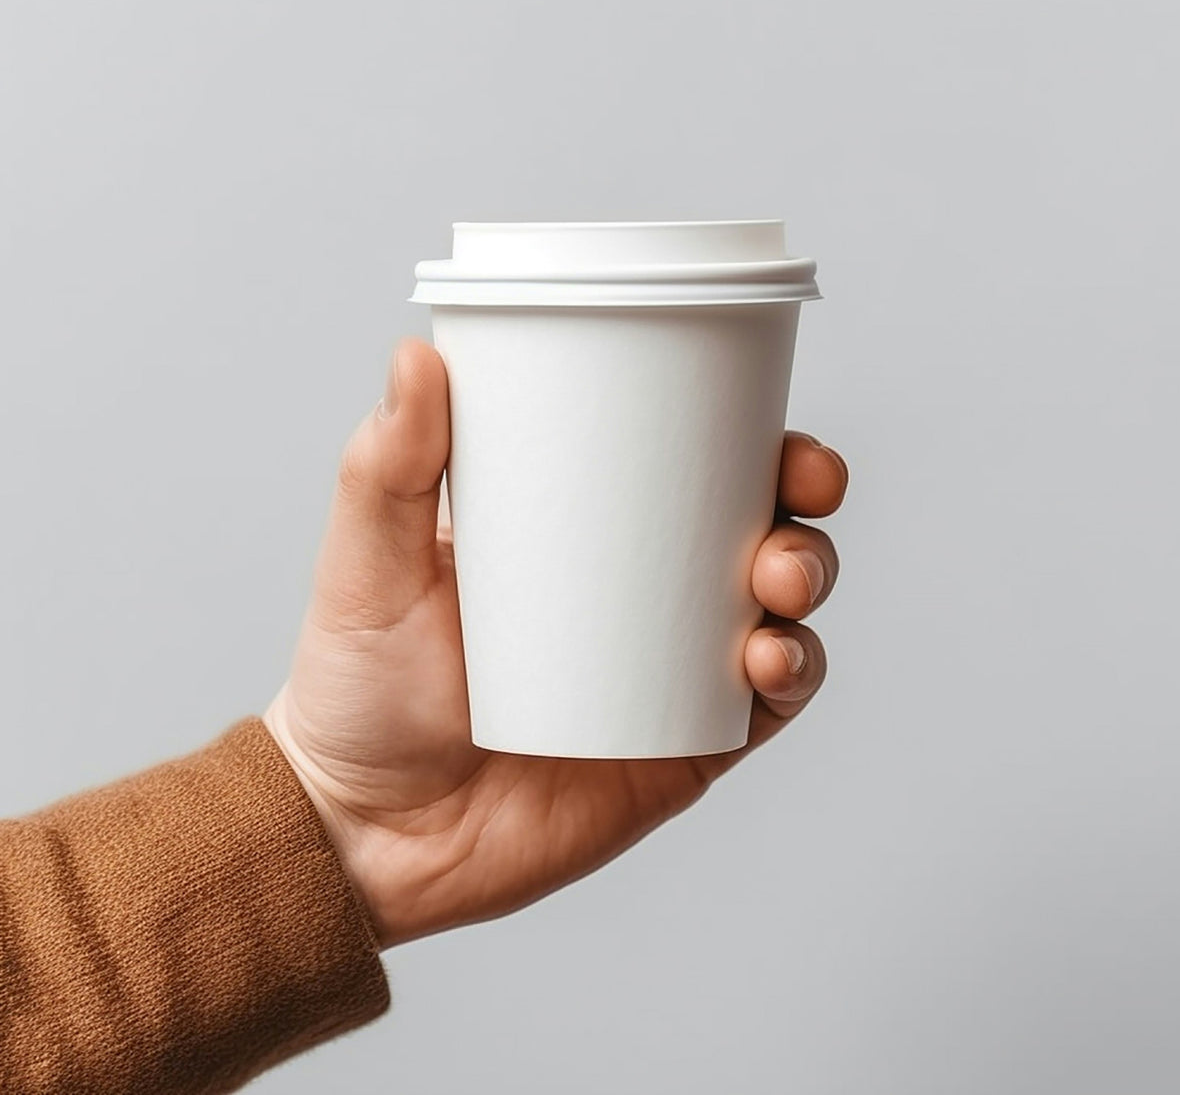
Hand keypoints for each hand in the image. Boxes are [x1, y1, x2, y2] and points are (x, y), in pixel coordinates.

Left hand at [264, 339, 847, 948]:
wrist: (367, 836)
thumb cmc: (359, 692)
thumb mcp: (370, 565)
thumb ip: (386, 468)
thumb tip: (415, 355)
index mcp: (584, 533)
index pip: (685, 466)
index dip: (749, 437)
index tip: (770, 420)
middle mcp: (642, 595)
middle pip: (757, 527)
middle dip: (802, 502)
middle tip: (796, 494)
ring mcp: (670, 672)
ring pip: (780, 610)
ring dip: (809, 578)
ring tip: (776, 585)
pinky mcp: (685, 748)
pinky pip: (766, 707)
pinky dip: (794, 675)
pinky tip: (773, 662)